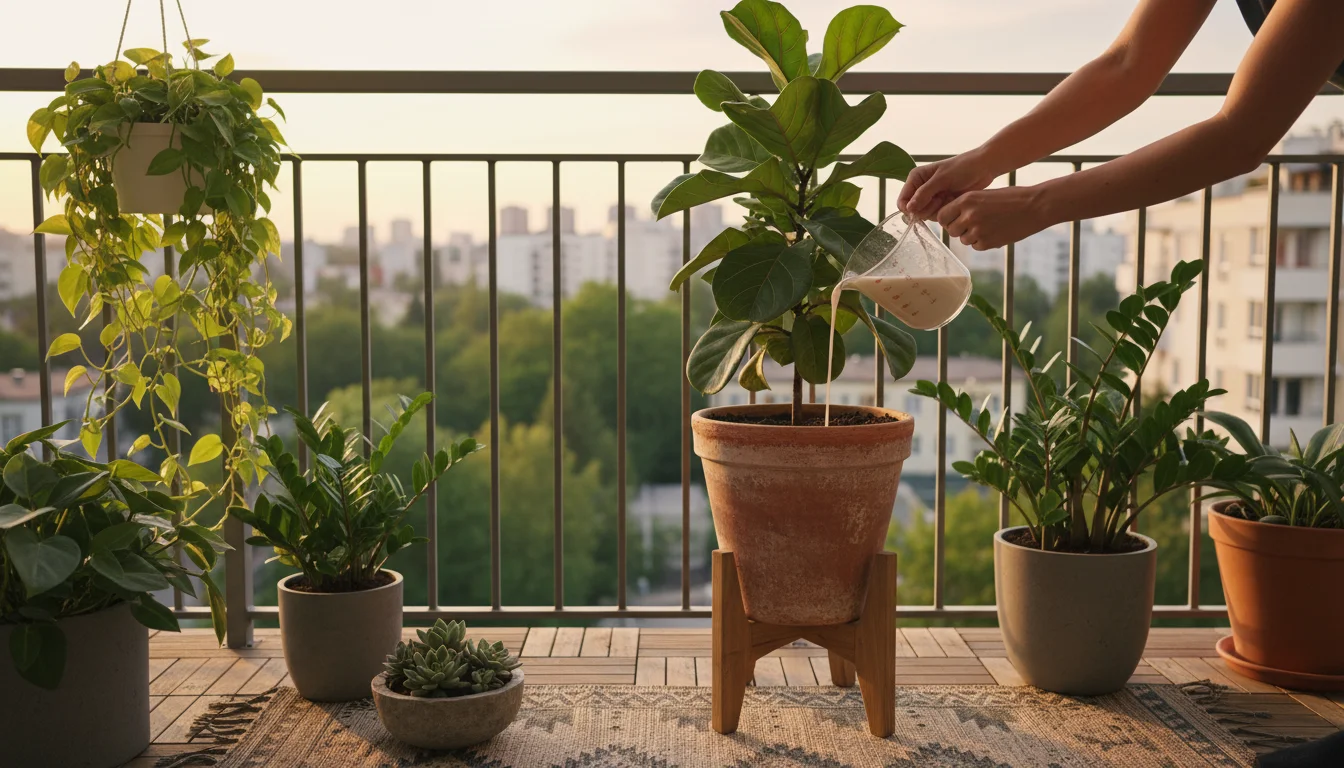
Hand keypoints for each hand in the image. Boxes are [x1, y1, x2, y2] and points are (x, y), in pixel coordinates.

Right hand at [897, 149, 997, 219]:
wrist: (983, 168)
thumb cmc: (963, 168)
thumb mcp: (942, 179)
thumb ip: (924, 193)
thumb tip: (909, 208)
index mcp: (916, 178)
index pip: (902, 201)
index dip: (910, 209)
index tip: (923, 207)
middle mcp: (920, 188)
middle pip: (913, 210)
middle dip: (927, 208)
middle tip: (941, 198)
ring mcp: (931, 197)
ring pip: (925, 214)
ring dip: (937, 210)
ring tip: (948, 197)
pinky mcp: (941, 203)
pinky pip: (936, 215)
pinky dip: (944, 211)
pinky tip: (952, 200)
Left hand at [936, 186, 1051, 250]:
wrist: (1035, 206)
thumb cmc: (1011, 198)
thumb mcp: (984, 195)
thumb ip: (966, 205)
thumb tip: (951, 219)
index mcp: (966, 200)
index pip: (942, 216)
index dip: (947, 219)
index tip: (954, 219)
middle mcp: (968, 215)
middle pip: (951, 230)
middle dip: (959, 229)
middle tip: (973, 224)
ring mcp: (977, 230)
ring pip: (963, 240)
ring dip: (971, 236)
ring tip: (988, 226)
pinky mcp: (987, 243)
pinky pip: (976, 246)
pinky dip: (982, 242)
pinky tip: (995, 231)